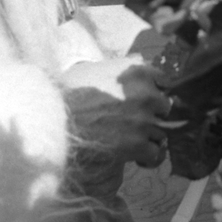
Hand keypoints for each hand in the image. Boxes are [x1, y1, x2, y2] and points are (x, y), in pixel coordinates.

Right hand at [61, 56, 170, 196]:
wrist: (55, 120)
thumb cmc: (70, 93)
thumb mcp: (96, 68)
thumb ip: (120, 67)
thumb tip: (135, 65)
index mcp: (138, 72)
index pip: (165, 80)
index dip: (157, 92)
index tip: (149, 101)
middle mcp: (147, 94)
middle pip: (165, 107)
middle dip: (154, 115)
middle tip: (137, 123)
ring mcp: (143, 120)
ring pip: (162, 132)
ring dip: (150, 138)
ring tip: (133, 142)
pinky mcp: (137, 144)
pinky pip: (155, 153)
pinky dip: (147, 157)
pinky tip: (134, 157)